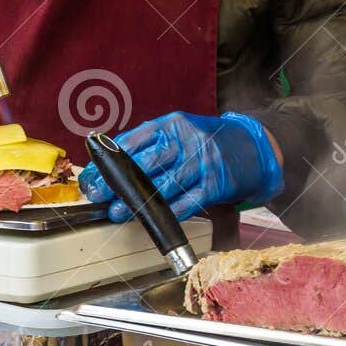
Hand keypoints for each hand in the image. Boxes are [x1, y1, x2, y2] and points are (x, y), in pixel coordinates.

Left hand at [79, 111, 283, 222]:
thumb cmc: (206, 141)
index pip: (134, 140)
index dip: (109, 160)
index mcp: (172, 125)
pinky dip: (167, 214)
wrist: (252, 147)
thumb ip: (150, 144)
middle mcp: (187, 141)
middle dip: (118, 182)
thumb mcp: (179, 131)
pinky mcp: (215, 185)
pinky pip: (187, 202)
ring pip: (164, 185)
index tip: (93, 175)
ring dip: (138, 202)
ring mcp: (203, 163)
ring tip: (118, 212)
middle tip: (99, 195)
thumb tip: (112, 166)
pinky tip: (152, 220)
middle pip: (147, 163)